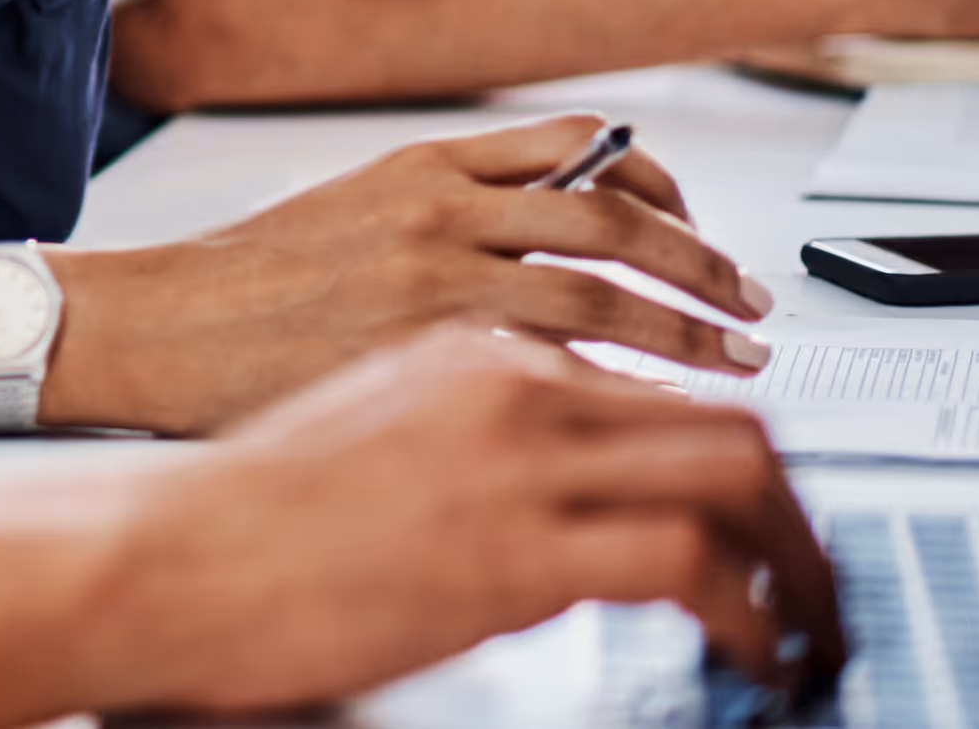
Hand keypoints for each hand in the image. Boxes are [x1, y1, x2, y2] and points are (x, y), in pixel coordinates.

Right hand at [50, 116, 772, 435]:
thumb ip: (444, 215)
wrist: (160, 325)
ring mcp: (436, 279)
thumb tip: (547, 243)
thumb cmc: (242, 285)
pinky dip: (617, 385)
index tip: (695, 226)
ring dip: (688, 330)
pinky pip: (554, 363)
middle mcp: (440, 206)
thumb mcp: (350, 210)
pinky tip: (649, 414)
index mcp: (424, 161)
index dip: (660, 184)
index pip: (579, 143)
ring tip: (735, 364)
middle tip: (751, 302)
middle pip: (614, 214)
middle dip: (701, 262)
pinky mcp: (424, 352)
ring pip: (605, 290)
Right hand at [78, 329, 843, 717]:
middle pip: (710, 390)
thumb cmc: (239, 502)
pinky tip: (762, 647)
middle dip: (788, 468)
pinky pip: (692, 561)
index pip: (642, 331)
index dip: (720, 391)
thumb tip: (533, 469)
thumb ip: (457, 416)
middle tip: (812, 537)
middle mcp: (504, 370)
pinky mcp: (516, 548)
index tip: (756, 447)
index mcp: (463, 333)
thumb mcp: (363, 413)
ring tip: (814, 603)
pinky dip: (755, 609)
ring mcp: (515, 455)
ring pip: (728, 462)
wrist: (164, 550)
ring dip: (796, 538)